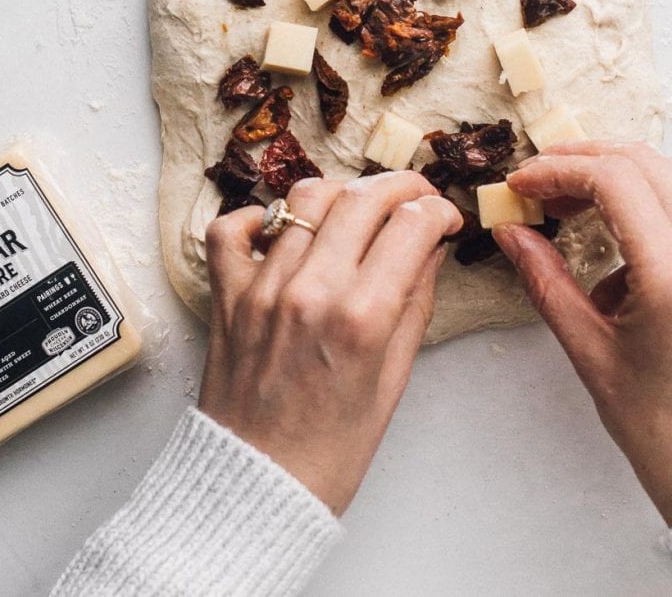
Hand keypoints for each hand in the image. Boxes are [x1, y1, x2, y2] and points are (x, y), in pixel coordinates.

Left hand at [199, 172, 461, 513]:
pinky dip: (259, 216)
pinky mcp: (226, 293)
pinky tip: (286, 230)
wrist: (257, 486)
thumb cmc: (331, 450)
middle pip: (362, 197)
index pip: (411, 225)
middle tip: (413, 198)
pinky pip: (233, 227)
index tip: (444, 217)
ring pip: (304, 198)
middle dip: (399, 186)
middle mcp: (311, 291)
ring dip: (341, 192)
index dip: (437, 211)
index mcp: (361, 318)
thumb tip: (430, 248)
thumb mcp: (393, 379)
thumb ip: (413, 304)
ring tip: (357, 209)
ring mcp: (263, 287)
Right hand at [496, 141, 671, 525]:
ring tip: (565, 206)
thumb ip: (546, 281)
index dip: (557, 169)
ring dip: (614, 179)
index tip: (521, 183)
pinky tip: (608, 255)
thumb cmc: (667, 433)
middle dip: (584, 159)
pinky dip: (641, 212)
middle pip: (645, 163)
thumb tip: (513, 234)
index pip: (615, 179)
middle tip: (539, 180)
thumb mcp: (590, 352)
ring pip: (669, 182)